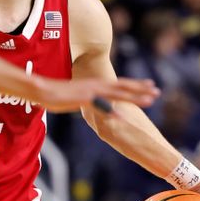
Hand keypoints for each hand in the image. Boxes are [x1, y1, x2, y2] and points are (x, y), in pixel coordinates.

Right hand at [38, 77, 159, 112]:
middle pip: (123, 86)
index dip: (135, 84)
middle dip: (141, 89)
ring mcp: (91, 92)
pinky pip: (101, 106)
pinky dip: (112, 112)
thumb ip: (88, 98)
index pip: (119, 83)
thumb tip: (93, 102)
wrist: (41, 90)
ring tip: (150, 100)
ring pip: (117, 94)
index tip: (149, 84)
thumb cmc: (56, 93)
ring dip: (135, 97)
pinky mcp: (83, 100)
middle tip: (157, 90)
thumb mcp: (77, 95)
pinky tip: (123, 117)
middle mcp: (96, 85)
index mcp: (96, 84)